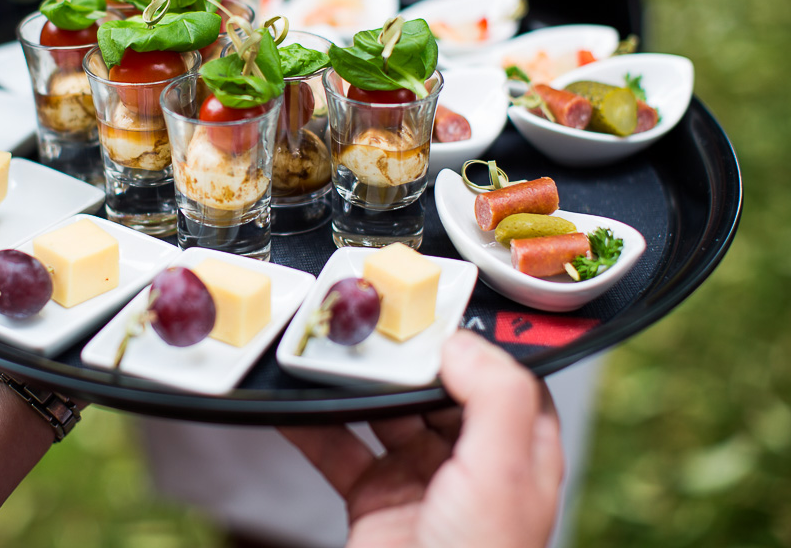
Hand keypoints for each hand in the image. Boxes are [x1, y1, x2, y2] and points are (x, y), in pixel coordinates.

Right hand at [281, 330, 562, 547]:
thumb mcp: (499, 476)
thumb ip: (493, 400)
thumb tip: (463, 342)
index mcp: (518, 455)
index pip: (507, 379)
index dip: (478, 342)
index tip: (440, 308)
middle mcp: (471, 464)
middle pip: (438, 388)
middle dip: (404, 355)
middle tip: (371, 317)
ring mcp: (420, 482)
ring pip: (383, 413)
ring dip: (354, 383)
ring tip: (327, 347)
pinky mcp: (374, 502)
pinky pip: (338, 451)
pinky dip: (311, 426)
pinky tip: (290, 402)